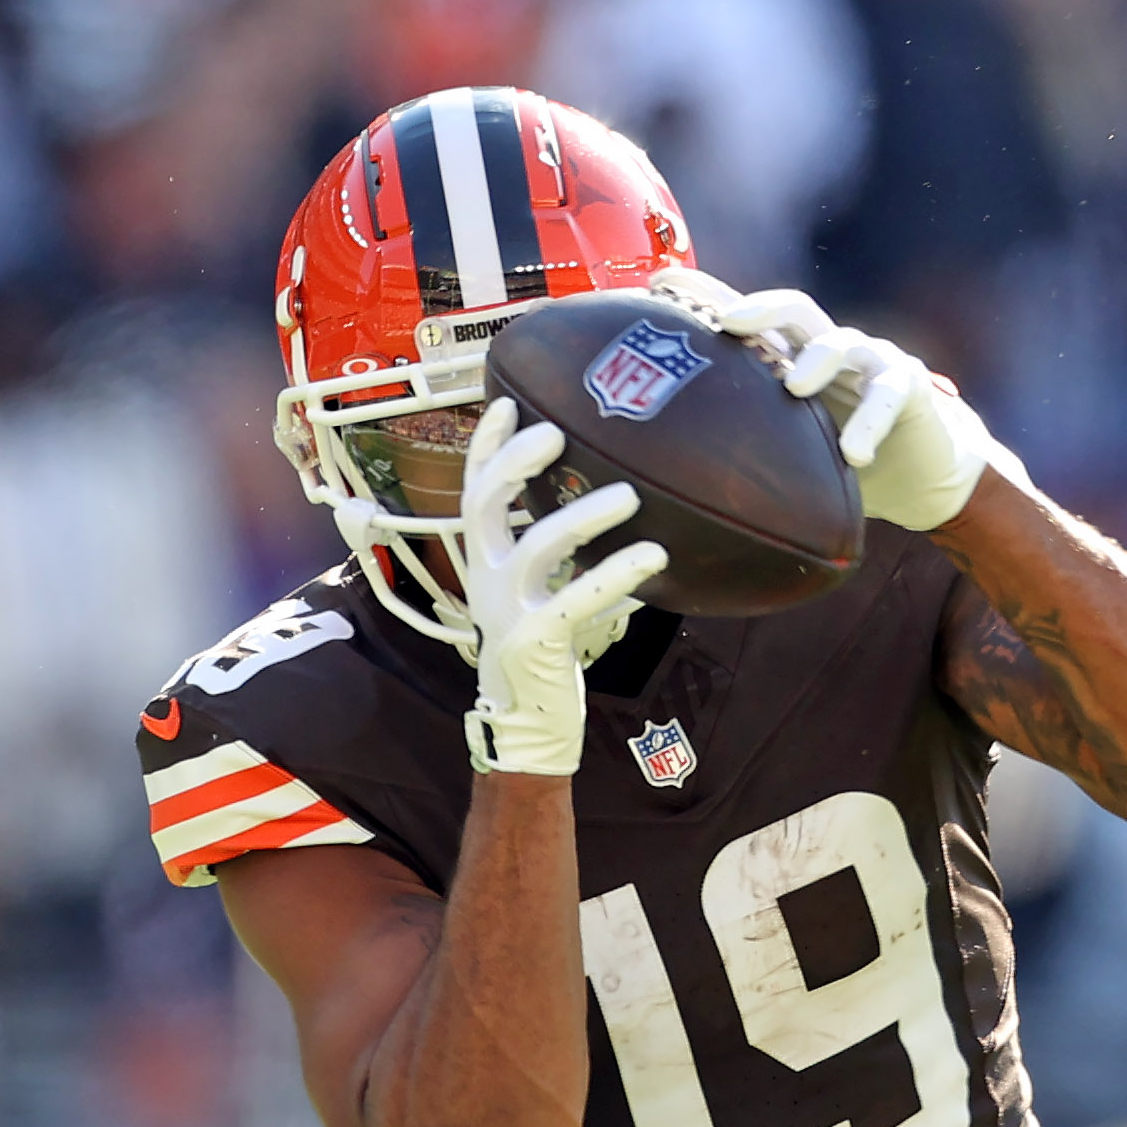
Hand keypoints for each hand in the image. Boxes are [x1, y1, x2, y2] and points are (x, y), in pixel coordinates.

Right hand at [447, 398, 665, 776]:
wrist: (528, 726)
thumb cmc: (543, 651)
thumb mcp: (538, 593)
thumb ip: (558, 554)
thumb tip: (609, 500)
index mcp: (484, 562)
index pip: (471, 491)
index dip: (484, 446)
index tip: (506, 400)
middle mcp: (485, 579)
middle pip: (482, 504)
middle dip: (514, 462)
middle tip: (558, 432)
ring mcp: (507, 611)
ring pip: (536, 547)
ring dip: (583, 516)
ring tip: (628, 495)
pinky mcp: (536, 641)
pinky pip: (576, 598)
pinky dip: (617, 573)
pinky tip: (655, 556)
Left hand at [656, 270, 1027, 534]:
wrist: (918, 476)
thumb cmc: (843, 462)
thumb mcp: (790, 451)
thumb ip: (748, 446)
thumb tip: (669, 479)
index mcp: (792, 356)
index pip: (747, 316)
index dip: (706, 294)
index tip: (658, 283)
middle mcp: (829, 347)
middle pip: (795, 309)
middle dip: (761, 309)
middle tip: (730, 324)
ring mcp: (870, 360)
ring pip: (841, 343)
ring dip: (817, 362)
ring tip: (796, 389)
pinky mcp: (908, 385)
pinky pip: (887, 394)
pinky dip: (870, 422)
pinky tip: (856, 453)